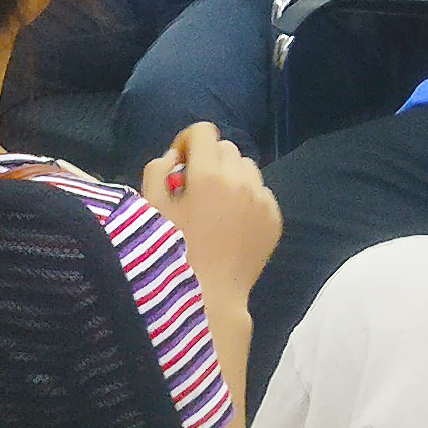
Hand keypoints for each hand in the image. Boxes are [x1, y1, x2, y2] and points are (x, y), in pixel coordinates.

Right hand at [140, 123, 280, 298]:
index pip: (203, 131)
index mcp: (207, 175)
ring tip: (217, 205)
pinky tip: (233, 222)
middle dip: (209, 160)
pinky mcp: (275, 218)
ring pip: (247, 167)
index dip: (188, 142)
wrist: (210, 296)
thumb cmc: (173, 253)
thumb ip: (158, 171)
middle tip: (196, 188)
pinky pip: (262, 192)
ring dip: (231, 176)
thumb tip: (175, 156)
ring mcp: (262, 200)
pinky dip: (248, 198)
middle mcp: (240, 180)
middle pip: (226, 148)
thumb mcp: (152, 209)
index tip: (181, 165)